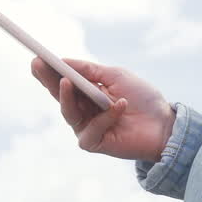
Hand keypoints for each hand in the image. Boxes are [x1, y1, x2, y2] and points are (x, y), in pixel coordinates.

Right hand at [31, 58, 174, 161]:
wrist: (164, 124)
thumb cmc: (142, 98)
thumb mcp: (115, 76)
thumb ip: (90, 70)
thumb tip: (64, 61)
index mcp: (86, 93)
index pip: (63, 81)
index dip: (49, 71)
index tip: (37, 58)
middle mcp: (83, 109)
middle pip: (59, 95)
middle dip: (48, 79)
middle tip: (37, 65)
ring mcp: (87, 127)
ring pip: (68, 113)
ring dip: (67, 97)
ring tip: (66, 81)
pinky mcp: (94, 142)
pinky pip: (89, 130)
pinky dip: (105, 117)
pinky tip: (120, 105)